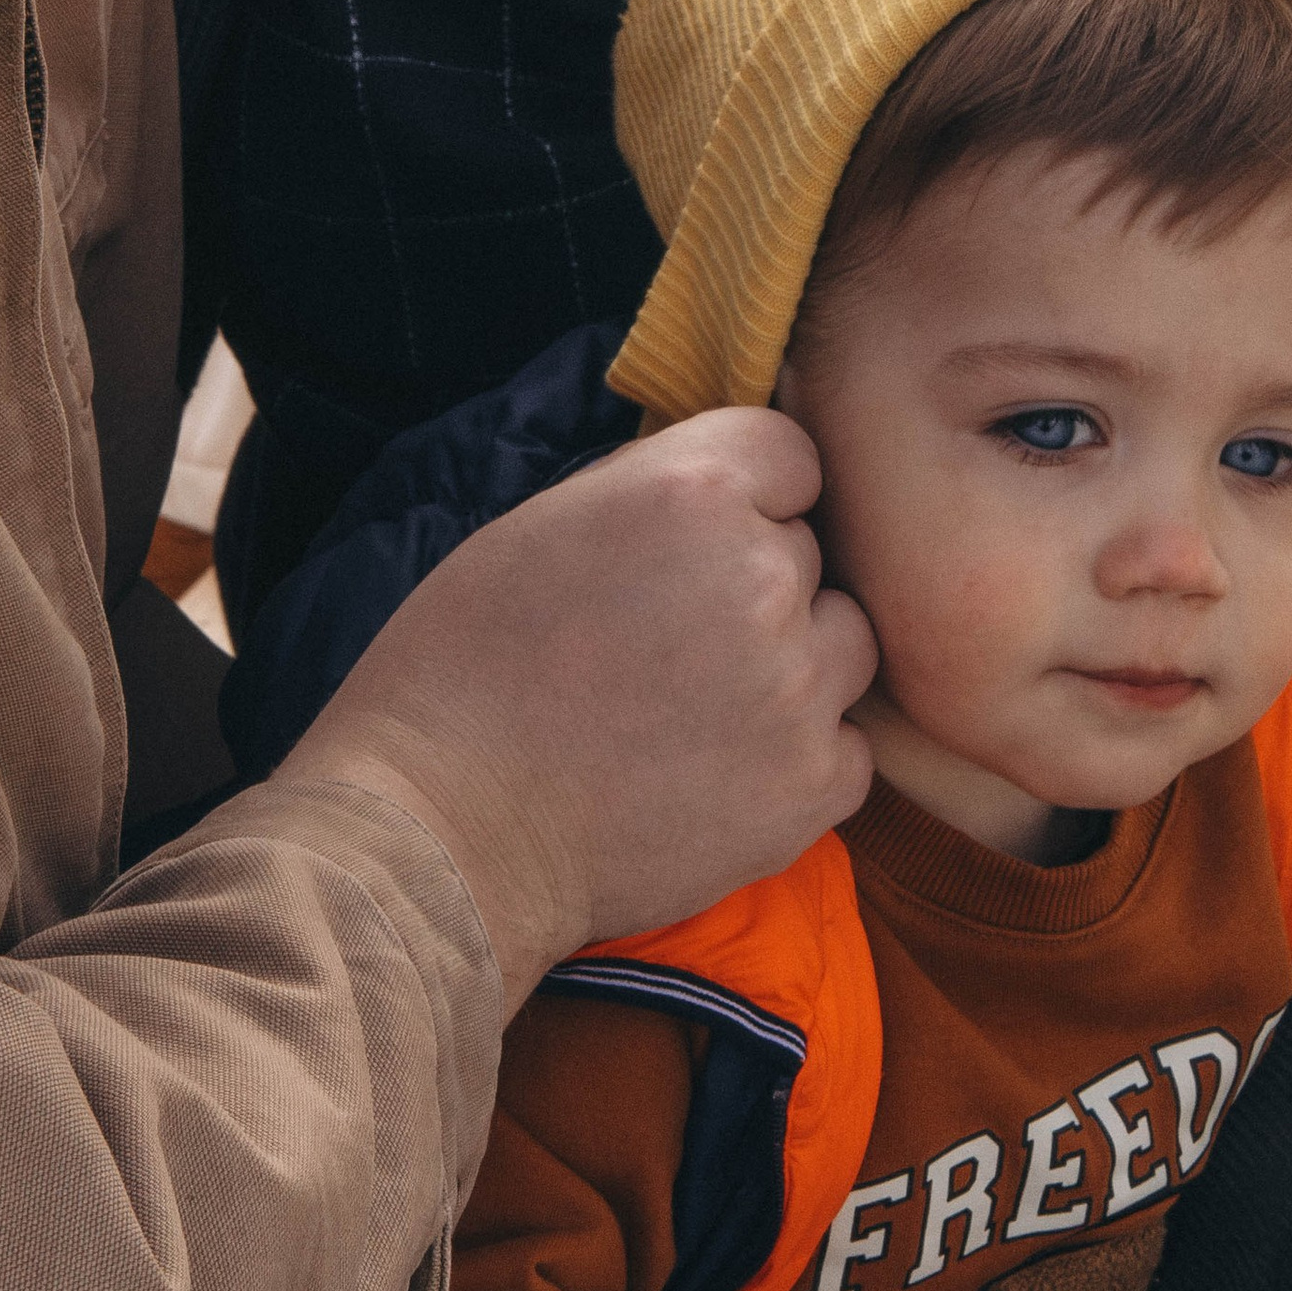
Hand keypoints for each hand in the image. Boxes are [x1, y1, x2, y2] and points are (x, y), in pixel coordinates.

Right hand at [282, 408, 876, 1006]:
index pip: (790, 455)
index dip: (748, 497)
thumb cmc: (463, 673)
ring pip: (844, 645)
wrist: (444, 835)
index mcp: (690, 490)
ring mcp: (797, 688)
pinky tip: (714, 775)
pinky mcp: (812, 786)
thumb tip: (732, 490)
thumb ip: (658, 492)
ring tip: (694, 712)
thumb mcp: (547, 523)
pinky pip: (848, 747)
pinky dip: (797, 762)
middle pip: (809, 556)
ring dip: (792, 669)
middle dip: (754, 587)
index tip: (699, 543)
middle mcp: (761, 576)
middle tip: (669, 643)